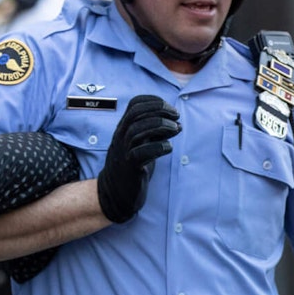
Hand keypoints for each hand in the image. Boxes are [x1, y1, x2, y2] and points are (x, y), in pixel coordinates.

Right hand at [96, 95, 180, 222]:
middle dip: (159, 110)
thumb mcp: (142, 143)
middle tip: (176, 116)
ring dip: (161, 126)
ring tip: (175, 129)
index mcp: (124, 128)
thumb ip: (156, 133)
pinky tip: (169, 147)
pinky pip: (142, 152)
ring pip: (138, 130)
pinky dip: (159, 147)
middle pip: (136, 114)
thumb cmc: (133, 165)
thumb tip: (177, 124)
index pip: (134, 104)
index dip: (153, 101)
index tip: (170, 109)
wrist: (116, 192)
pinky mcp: (130, 166)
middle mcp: (121, 136)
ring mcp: (124, 151)